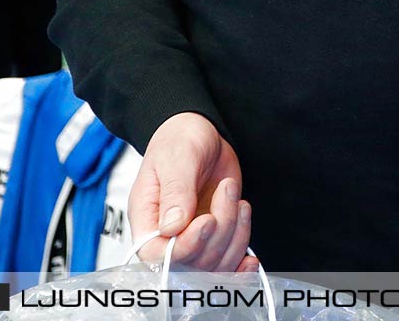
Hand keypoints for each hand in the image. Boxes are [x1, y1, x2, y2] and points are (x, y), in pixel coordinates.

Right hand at [129, 113, 255, 272]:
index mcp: (147, 219)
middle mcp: (168, 236)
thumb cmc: (180, 140)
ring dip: (236, 235)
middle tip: (226, 192)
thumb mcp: (176, 158)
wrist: (203, 134)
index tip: (207, 220)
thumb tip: (172, 228)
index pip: (156, 256)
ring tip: (236, 197)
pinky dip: (242, 264)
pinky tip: (251, 258)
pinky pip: (229, 266)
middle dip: (219, 232)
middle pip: (192, 263)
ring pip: (215, 266)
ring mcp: (194, 240)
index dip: (185, 247)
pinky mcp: (216, 239)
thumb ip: (175, 191)